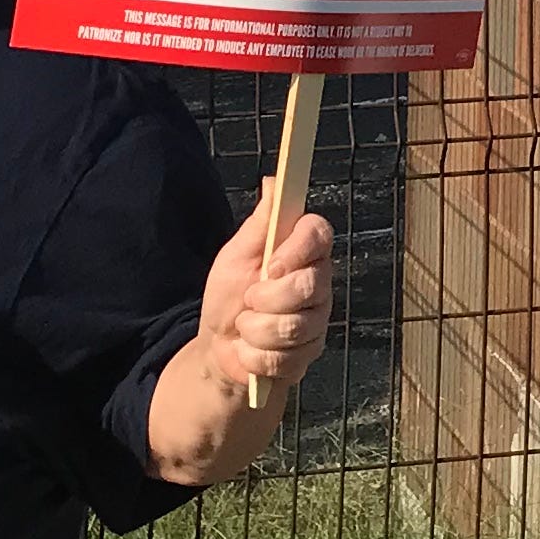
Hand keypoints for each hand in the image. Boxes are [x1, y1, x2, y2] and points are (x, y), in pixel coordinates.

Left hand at [197, 185, 336, 402]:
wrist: (219, 347)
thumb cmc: (229, 294)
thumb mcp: (236, 254)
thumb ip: (260, 222)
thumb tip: (273, 180)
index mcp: (303, 250)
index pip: (320, 234)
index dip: (297, 251)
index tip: (270, 266)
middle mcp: (319, 281)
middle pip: (309, 286)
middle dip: (266, 300)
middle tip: (248, 301)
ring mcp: (318, 319)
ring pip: (296, 327)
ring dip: (256, 331)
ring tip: (245, 328)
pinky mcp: (311, 352)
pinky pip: (288, 358)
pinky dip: (257, 357)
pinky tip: (251, 350)